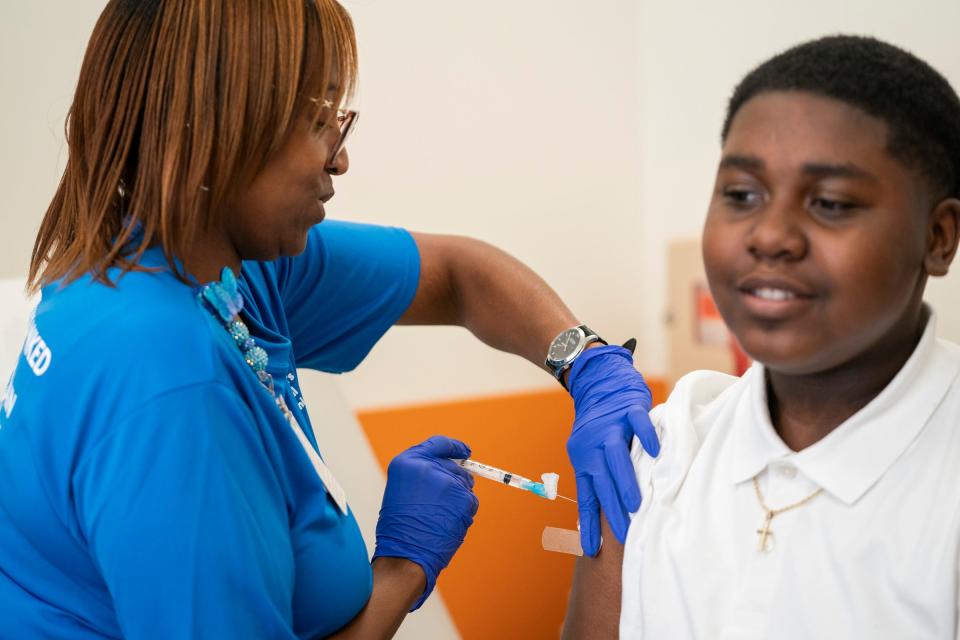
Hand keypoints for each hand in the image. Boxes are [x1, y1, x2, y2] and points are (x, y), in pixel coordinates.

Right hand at [372, 436, 478, 609]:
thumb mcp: (402, 490)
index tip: (465, 451)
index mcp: (407, 462)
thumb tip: (450, 470)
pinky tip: (448, 522)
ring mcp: (448, 481)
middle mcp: (428, 466)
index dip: (454, 447)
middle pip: (454, 466)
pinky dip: (463, 510)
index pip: (438, 444)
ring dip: (458, 497)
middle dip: (453, 480)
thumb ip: (423, 474)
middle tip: (440, 502)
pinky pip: (470, 500)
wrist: (406, 554)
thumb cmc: (399, 528)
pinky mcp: (463, 497)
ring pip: (464, 483)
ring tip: (439, 515)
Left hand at [566, 344, 659, 555]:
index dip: (588, 523)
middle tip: (623, 535)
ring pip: (615, 455)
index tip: (592, 550)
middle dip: (611, 510)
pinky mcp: (629, 408)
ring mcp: (611, 424)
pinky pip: (638, 422)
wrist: (600, 381)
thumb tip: (602, 516)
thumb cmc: (600, 426)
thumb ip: (598, 480)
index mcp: (582, 457)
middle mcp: (593, 443)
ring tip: (634, 505)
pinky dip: (645, 436)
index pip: (585, 495)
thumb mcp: (591, 453)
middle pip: (600, 480)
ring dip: (624, 481)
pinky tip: (655, 452)